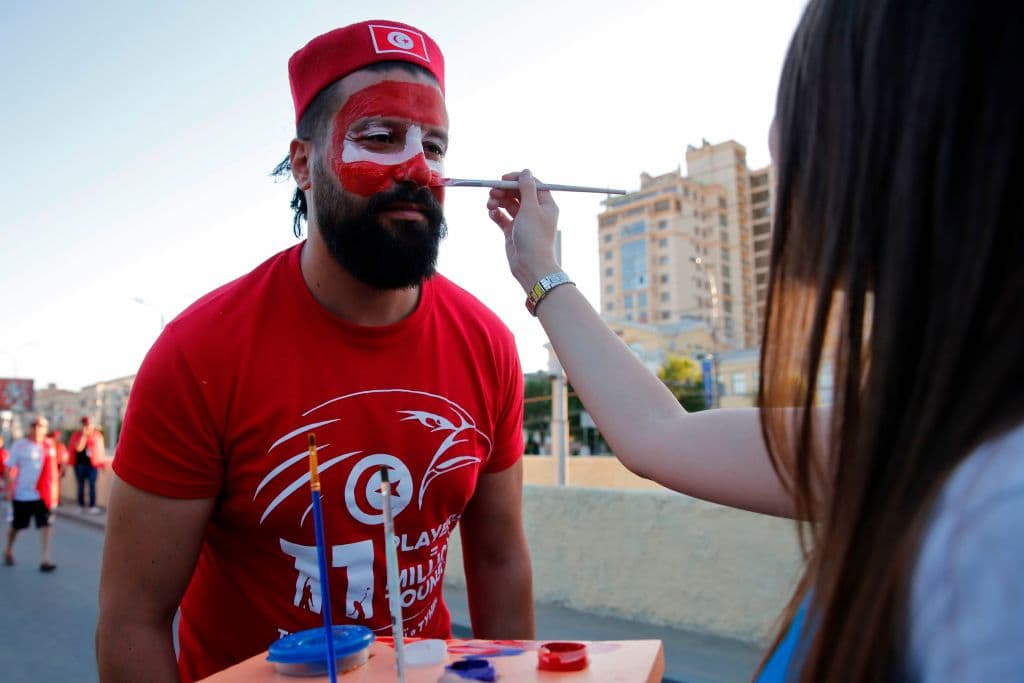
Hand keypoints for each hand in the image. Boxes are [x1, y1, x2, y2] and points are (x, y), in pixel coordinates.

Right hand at [486, 169, 560, 291]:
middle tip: (492, 191)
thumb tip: (526, 172)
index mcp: (545, 204)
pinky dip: (496, 213)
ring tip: (490, 205)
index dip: (517, 179)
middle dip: (504, 191)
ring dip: (498, 201)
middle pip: (518, 193)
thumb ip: (527, 188)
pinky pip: (502, 217)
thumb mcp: (531, 208)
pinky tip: (492, 214)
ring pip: (508, 204)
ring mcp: (523, 221)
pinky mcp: (513, 231)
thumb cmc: (534, 237)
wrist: (530, 266)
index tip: (503, 179)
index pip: (532, 184)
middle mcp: (535, 211)